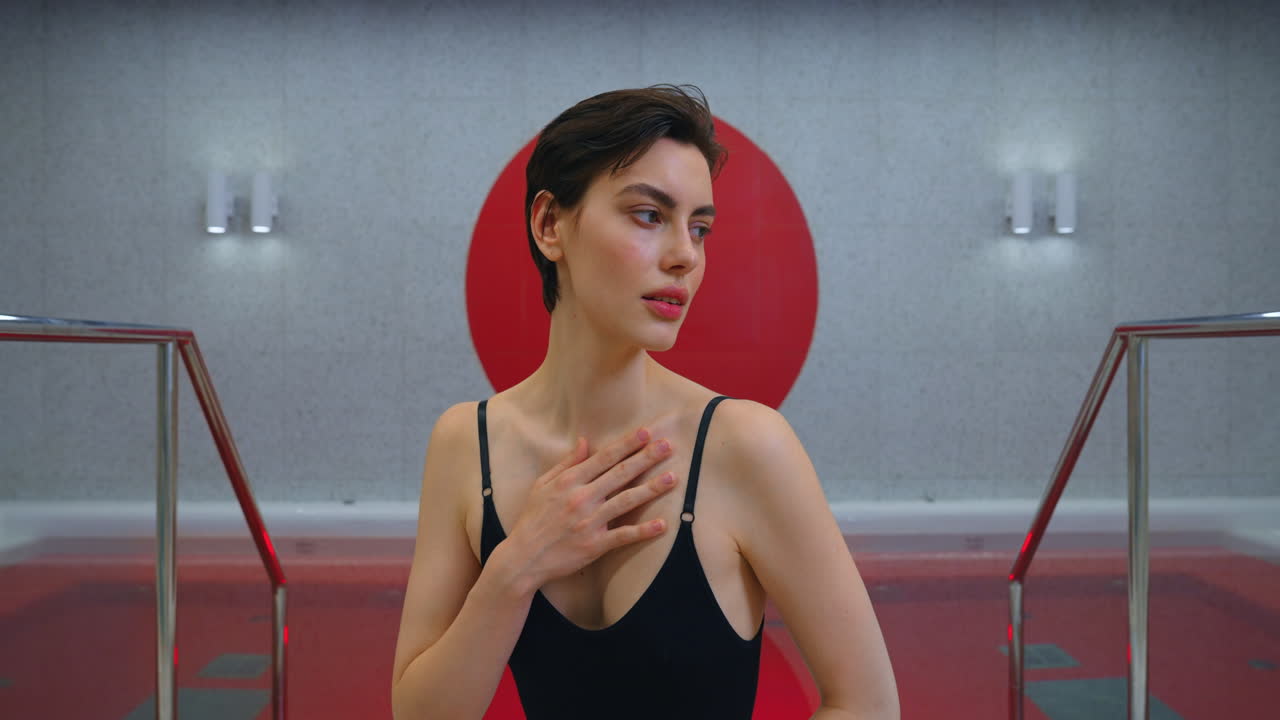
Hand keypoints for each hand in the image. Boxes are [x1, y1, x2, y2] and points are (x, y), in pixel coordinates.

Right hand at [506, 428, 676, 589]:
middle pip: (620, 474)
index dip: (627, 444)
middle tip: (667, 446)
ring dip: (651, 488)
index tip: (646, 432)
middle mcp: (581, 498)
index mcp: (569, 481)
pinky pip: (623, 536)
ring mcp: (589, 522)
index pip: (604, 457)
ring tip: (672, 478)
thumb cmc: (533, 519)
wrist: (523, 558)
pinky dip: (643, 531)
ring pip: (626, 501)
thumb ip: (566, 463)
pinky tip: (662, 524)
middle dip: (646, 458)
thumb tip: (584, 440)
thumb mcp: (543, 485)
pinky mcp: (594, 545)